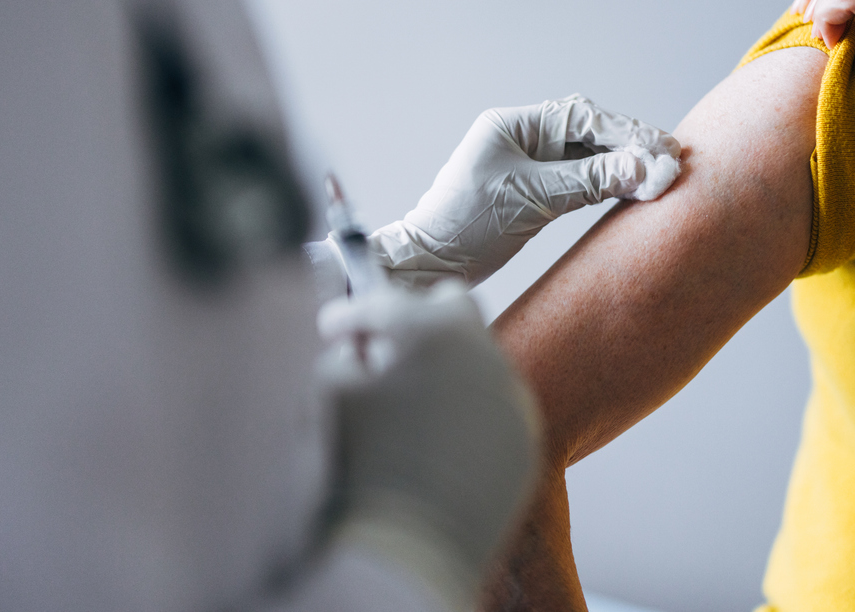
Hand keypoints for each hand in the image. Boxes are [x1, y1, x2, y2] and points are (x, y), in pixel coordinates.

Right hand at [316, 284, 539, 610]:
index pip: (382, 303)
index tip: (336, 331)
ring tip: (412, 400)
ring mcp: (511, 393)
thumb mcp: (329, 397)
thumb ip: (339, 357)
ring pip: (478, 356)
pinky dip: (470, 410)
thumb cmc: (361, 469)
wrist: (411, 550)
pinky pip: (497, 404)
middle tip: (385, 351)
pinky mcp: (525, 435)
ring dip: (446, 366)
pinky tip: (440, 438)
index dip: (349, 317)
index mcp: (429, 330)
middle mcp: (480, 351)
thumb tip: (353, 351)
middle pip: (450, 304)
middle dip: (415, 318)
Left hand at [370, 94, 681, 286]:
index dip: (627, 133)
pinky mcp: (535, 189)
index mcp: (515, 124)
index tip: (662, 151)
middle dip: (633, 145)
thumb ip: (588, 181)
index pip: (583, 118)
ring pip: (590, 155)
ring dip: (625, 164)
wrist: (430, 264)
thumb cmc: (467, 227)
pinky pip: (581, 178)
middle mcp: (524, 136)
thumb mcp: (531, 199)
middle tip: (674, 160)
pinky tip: (635, 189)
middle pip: (591, 131)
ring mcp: (530, 162)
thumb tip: (644, 169)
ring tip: (664, 175)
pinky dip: (608, 182)